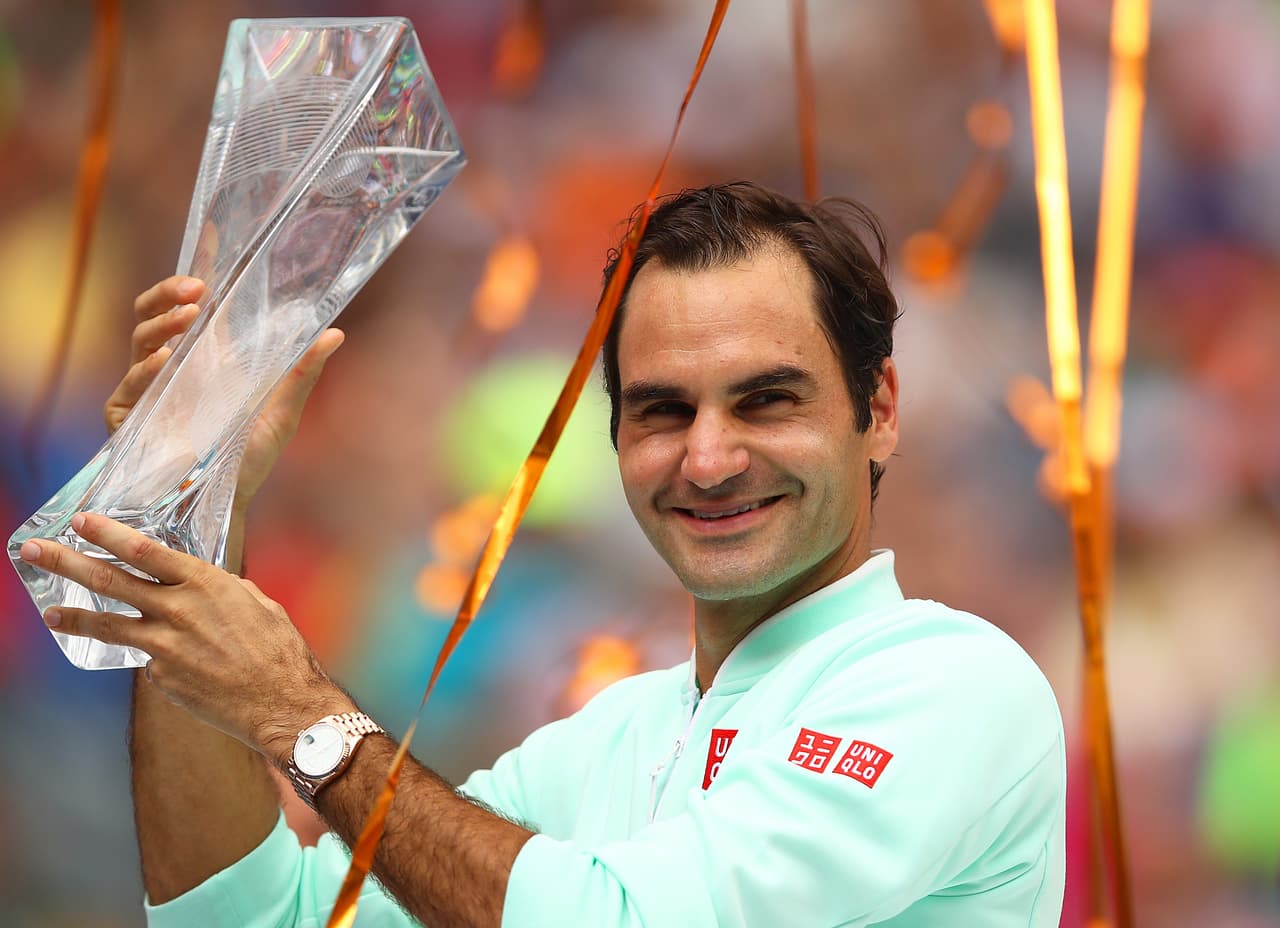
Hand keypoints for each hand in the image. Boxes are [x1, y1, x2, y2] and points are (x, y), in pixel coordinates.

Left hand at [18, 512, 353, 761]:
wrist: (281, 701)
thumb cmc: (278, 649)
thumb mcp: (256, 602)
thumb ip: (222, 590)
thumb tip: (205, 588)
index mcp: (204, 583)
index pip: (143, 550)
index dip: (107, 533)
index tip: (81, 521)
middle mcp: (177, 610)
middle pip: (110, 580)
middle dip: (67, 562)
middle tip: (35, 550)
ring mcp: (164, 646)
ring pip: (108, 625)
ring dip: (73, 616)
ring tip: (50, 612)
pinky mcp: (161, 677)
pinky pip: (150, 660)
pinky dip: (157, 657)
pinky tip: (183, 666)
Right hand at [105, 276, 345, 512]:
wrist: (226, 503)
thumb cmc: (250, 458)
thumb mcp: (282, 413)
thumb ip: (302, 374)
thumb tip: (334, 332)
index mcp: (206, 359)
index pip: (192, 306)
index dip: (193, 273)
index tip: (210, 245)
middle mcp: (172, 368)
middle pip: (154, 313)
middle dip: (169, 293)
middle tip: (198, 288)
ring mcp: (146, 390)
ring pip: (140, 341)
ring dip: (162, 324)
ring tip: (188, 319)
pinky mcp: (127, 418)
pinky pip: (130, 387)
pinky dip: (146, 371)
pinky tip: (165, 361)